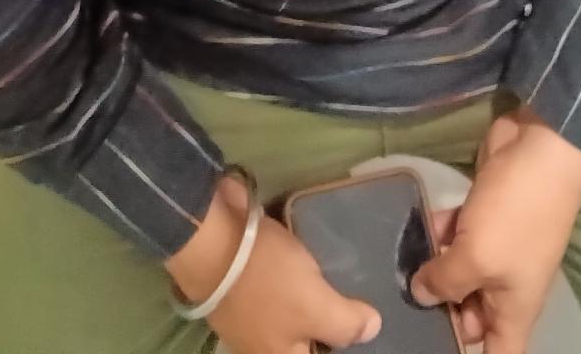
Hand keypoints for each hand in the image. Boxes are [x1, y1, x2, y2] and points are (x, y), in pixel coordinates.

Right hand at [166, 173, 381, 353]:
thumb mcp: (315, 305)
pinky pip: (274, 287)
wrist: (208, 238)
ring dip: (308, 296)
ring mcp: (246, 315)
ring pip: (289, 313)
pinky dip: (290, 275)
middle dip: (327, 321)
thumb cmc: (265, 280)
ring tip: (339, 273)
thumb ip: (345, 324)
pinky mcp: (240, 284)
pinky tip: (307, 258)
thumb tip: (371, 330)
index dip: (338, 343)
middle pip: (302, 339)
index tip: (359, 322)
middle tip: (358, 297)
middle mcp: (259, 345)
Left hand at [411, 107, 580, 353]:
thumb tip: (420, 294)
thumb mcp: (477, 258)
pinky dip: (432, 237)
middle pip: (470, 317)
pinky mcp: (482, 216)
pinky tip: (399, 234)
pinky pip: (453, 237)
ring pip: (456, 274)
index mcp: (515, 308)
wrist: (542, 146)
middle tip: (394, 310)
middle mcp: (506, 284)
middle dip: (438, 316)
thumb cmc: (516, 215)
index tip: (434, 352)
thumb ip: (444, 283)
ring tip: (385, 276)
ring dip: (428, 274)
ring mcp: (494, 247)